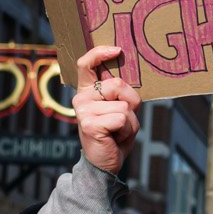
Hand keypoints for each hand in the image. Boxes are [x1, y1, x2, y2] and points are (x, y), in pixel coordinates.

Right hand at [72, 46, 140, 176]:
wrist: (105, 163)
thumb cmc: (115, 134)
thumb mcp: (120, 109)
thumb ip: (119, 93)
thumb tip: (124, 75)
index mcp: (87, 92)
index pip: (85, 64)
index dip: (99, 53)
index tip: (117, 50)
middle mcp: (81, 98)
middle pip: (118, 84)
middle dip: (131, 102)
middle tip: (122, 120)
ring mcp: (83, 111)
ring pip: (124, 105)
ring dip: (130, 121)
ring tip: (118, 131)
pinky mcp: (90, 124)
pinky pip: (122, 118)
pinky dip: (127, 130)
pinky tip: (116, 138)